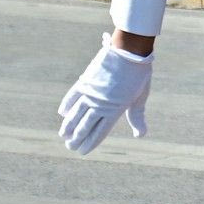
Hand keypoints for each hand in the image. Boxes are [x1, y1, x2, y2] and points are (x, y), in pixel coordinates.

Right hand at [57, 32, 152, 154]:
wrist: (129, 52)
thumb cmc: (139, 75)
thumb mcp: (140, 97)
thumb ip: (136, 116)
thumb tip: (140, 135)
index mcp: (114, 110)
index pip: (99, 132)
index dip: (90, 143)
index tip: (83, 152)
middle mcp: (99, 104)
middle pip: (85, 125)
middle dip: (77, 138)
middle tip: (70, 147)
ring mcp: (90, 93)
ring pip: (75, 113)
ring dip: (69, 125)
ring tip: (64, 135)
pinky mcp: (85, 81)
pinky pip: (73, 96)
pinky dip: (67, 105)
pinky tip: (63, 113)